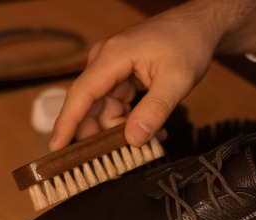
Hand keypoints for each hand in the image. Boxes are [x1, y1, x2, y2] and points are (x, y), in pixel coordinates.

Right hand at [49, 5, 217, 150]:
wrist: (198, 25)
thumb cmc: (188, 42)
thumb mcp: (177, 80)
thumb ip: (154, 110)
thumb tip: (133, 139)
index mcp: (112, 56)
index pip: (81, 93)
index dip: (67, 123)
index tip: (56, 148)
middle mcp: (105, 61)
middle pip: (90, 107)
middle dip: (103, 134)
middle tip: (120, 159)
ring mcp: (111, 69)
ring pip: (104, 110)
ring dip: (123, 130)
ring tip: (153, 139)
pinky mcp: (120, 76)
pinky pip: (116, 106)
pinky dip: (130, 121)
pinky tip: (151, 129)